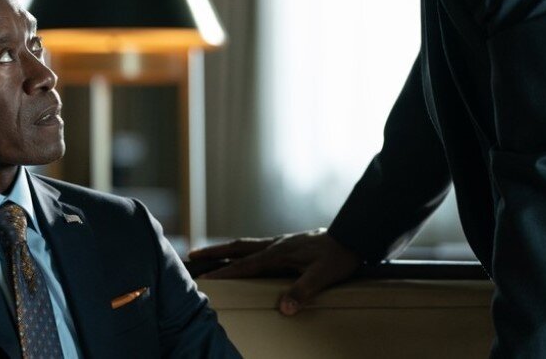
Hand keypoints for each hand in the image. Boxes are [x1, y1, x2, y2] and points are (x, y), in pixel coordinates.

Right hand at [189, 229, 361, 315]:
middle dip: (213, 253)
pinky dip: (243, 249)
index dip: (224, 272)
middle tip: (192, 256)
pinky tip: (245, 254)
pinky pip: (257, 246)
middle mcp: (274, 245)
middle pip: (236, 248)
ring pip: (245, 245)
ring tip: (209, 253)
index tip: (204, 278)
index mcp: (278, 254)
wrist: (352, 237)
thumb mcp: (321, 277)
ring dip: (225, 249)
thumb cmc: (337, 258)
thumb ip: (302, 291)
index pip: (244, 265)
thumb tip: (284, 308)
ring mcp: (280, 242)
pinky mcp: (287, 243)